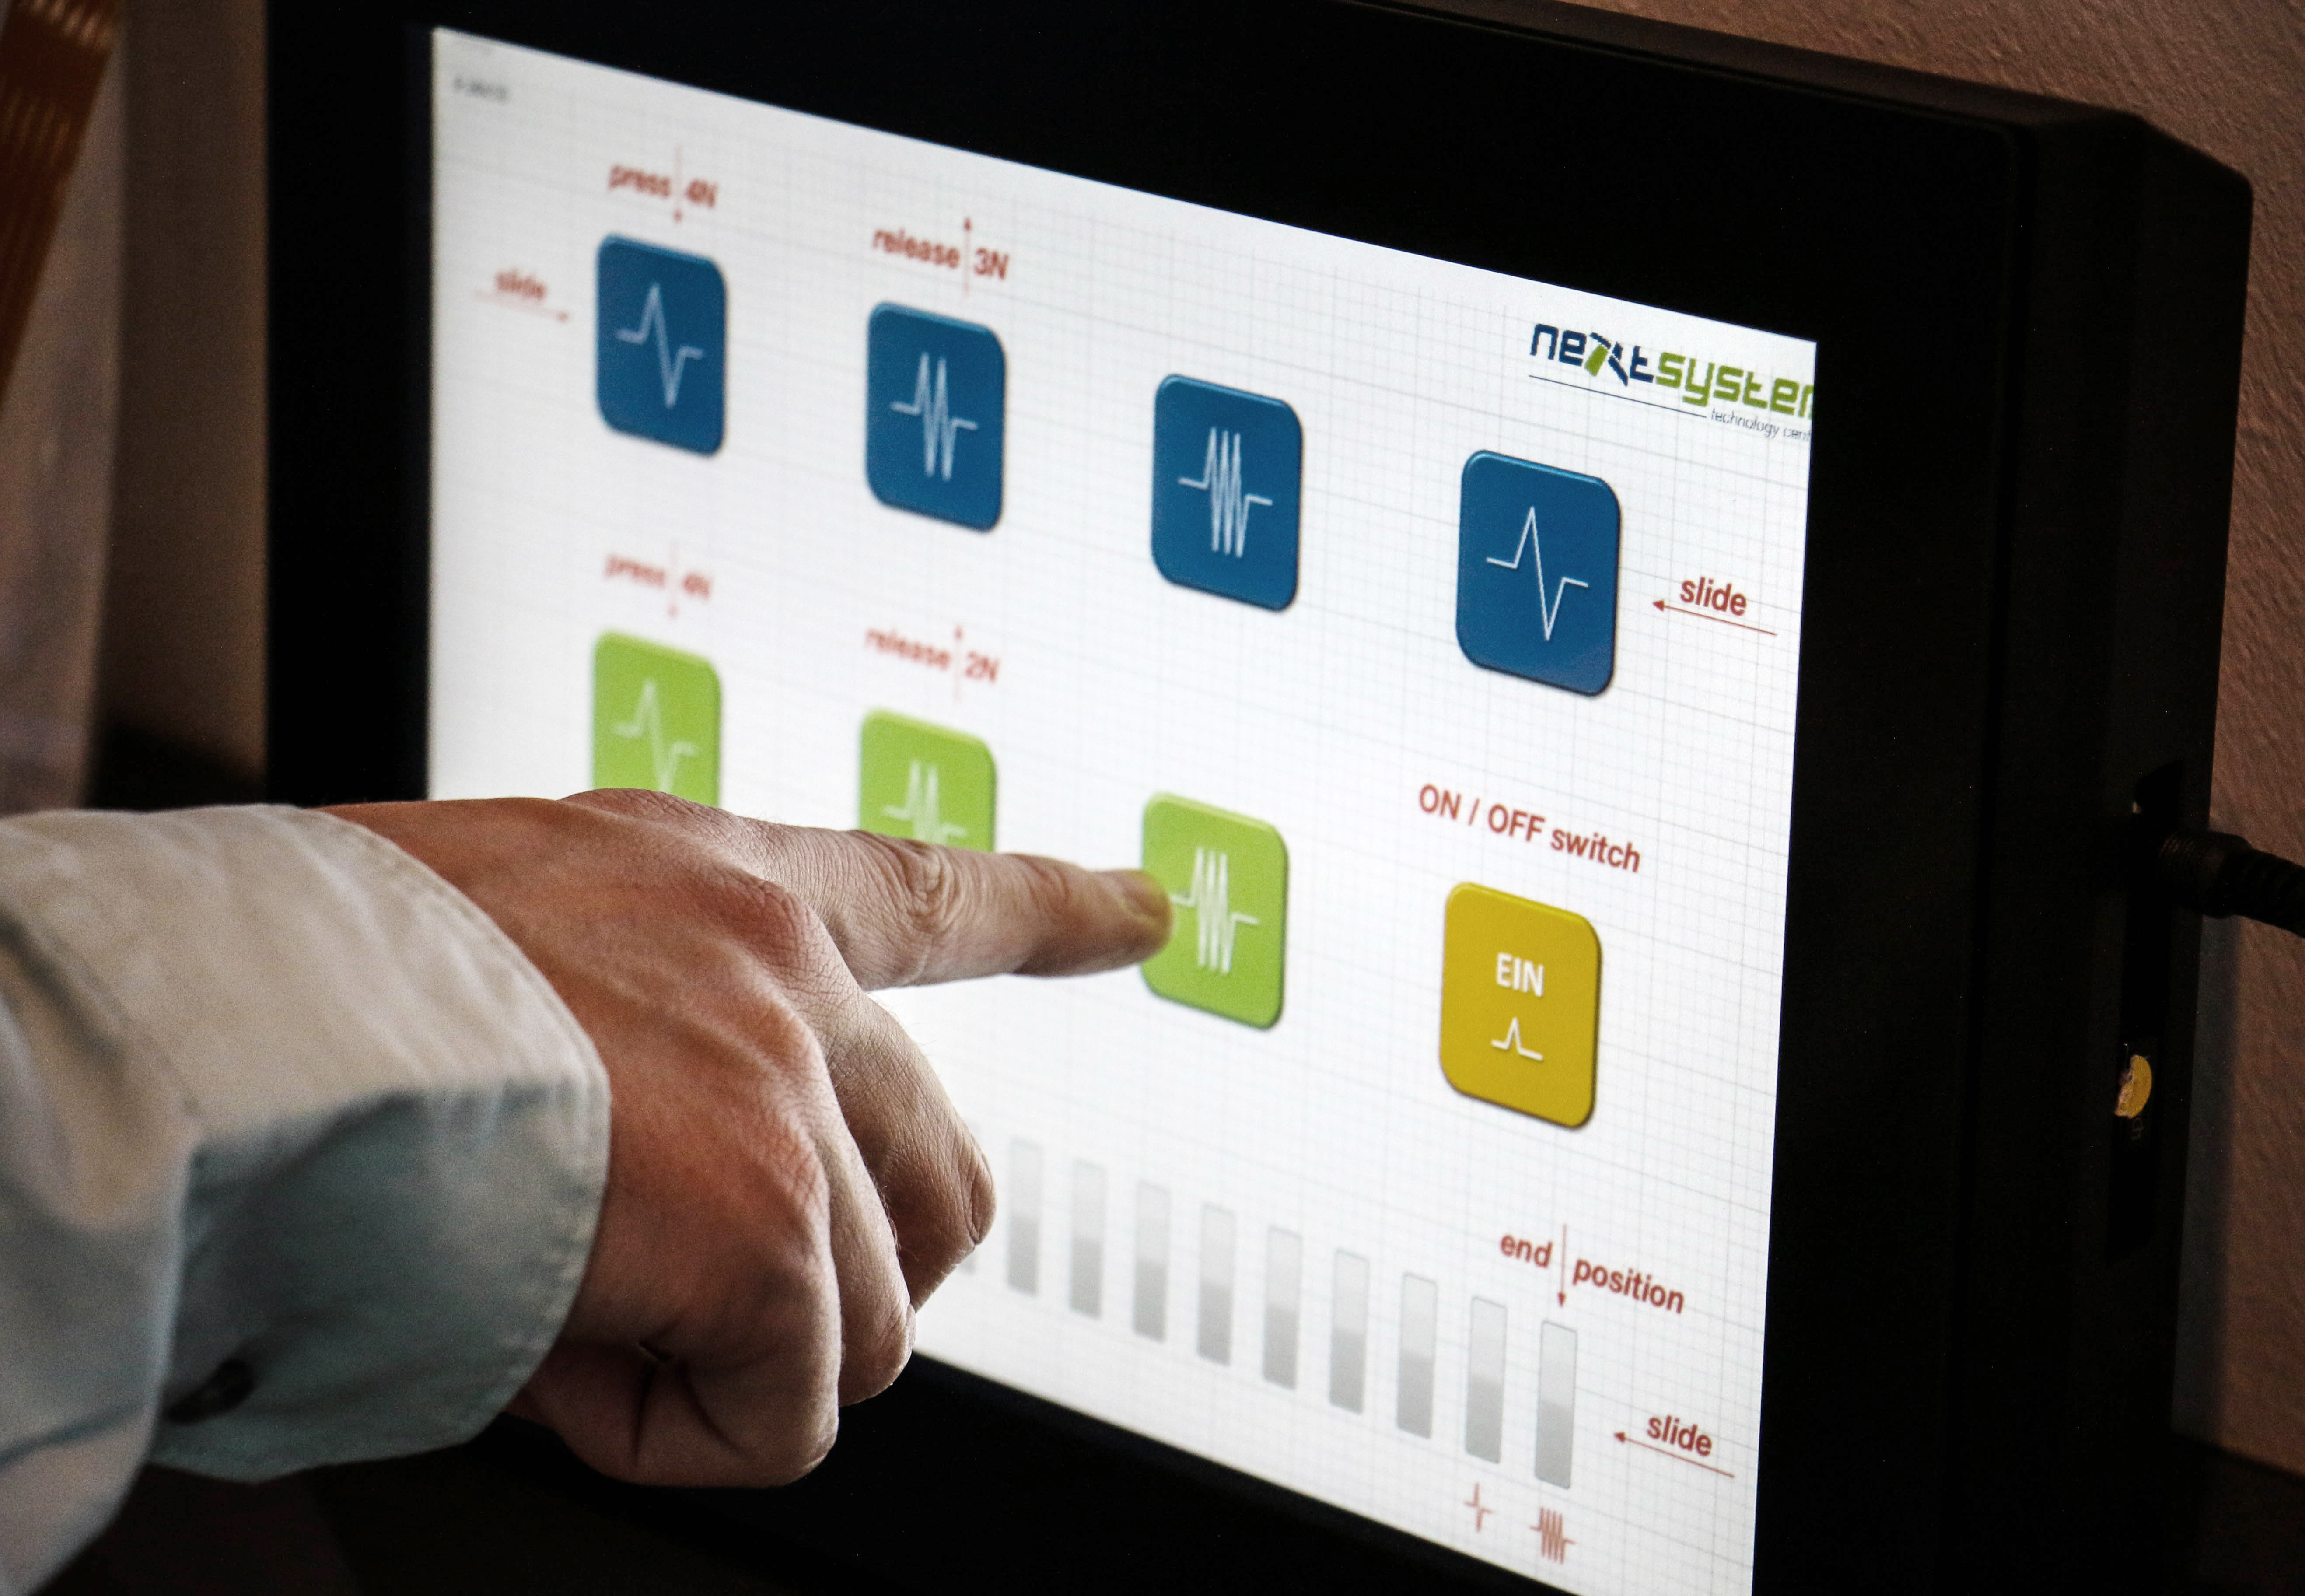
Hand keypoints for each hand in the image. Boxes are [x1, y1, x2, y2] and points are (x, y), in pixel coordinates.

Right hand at [329, 789, 1169, 1487]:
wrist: (228, 1033)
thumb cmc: (310, 998)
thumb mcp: (504, 947)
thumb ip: (633, 1031)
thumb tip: (674, 1192)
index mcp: (718, 882)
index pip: (933, 889)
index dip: (1055, 907)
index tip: (1154, 909)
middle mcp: (783, 971)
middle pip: (943, 1174)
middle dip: (859, 1271)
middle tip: (727, 1307)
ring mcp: (789, 1098)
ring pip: (868, 1315)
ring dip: (736, 1357)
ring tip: (575, 1320)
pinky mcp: (770, 1231)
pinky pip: (788, 1409)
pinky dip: (679, 1430)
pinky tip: (560, 1369)